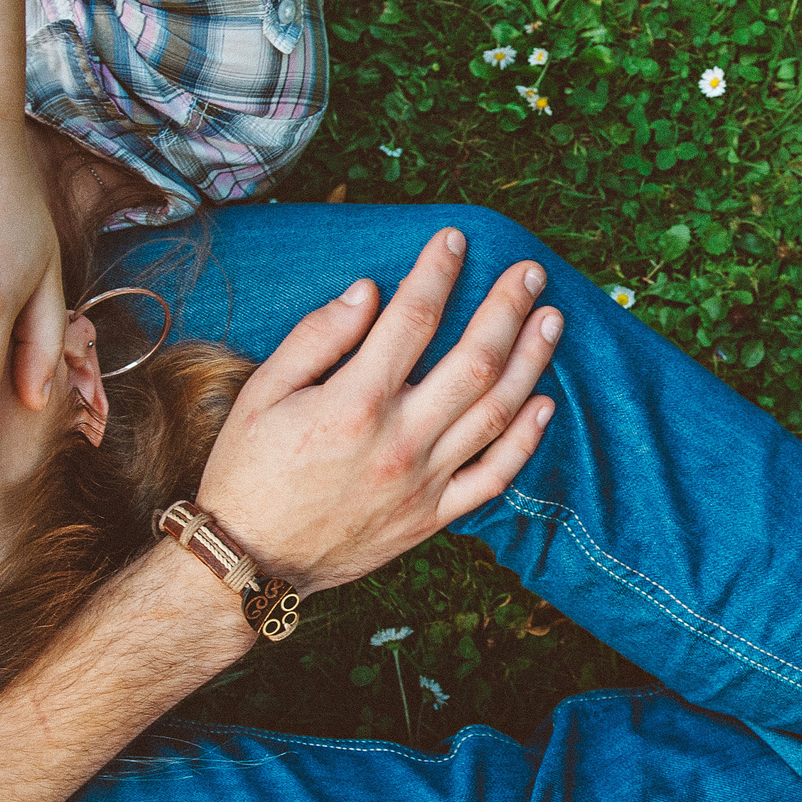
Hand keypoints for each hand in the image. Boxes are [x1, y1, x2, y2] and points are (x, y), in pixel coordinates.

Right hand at [194, 228, 563, 591]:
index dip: (438, 272)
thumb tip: (368, 291)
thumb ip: (317, 337)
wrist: (250, 561)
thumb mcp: (263, 393)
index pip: (413, 318)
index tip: (454, 240)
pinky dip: (526, 440)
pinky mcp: (432, 516)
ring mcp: (423, 481)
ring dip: (530, 361)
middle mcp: (399, 439)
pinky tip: (545, 404)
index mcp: (354, 402)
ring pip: (496, 413)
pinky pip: (494, 477)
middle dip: (508, 308)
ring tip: (552, 320)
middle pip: (474, 361)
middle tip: (530, 273)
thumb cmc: (249, 471)